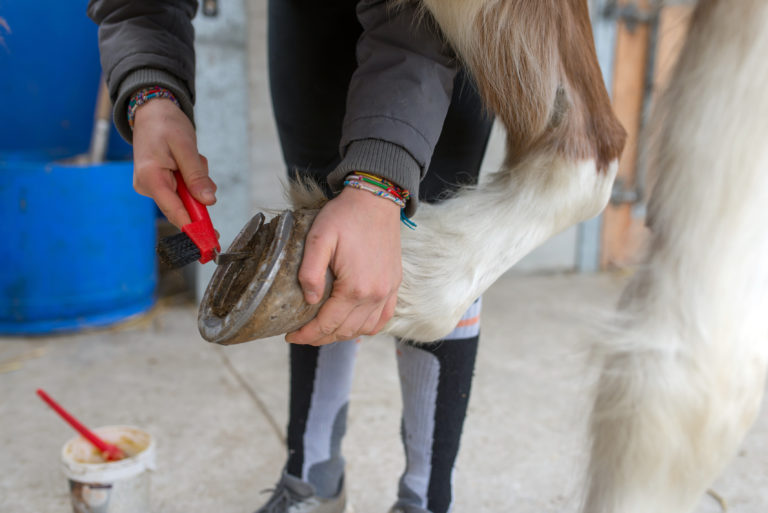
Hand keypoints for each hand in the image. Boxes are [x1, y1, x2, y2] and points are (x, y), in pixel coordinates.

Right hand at [132, 99, 215, 227]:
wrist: (151, 110)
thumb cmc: (165, 124)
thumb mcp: (186, 147)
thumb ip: (196, 177)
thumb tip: (209, 202)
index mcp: (150, 178)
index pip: (175, 212)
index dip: (194, 228)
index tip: (210, 242)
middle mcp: (147, 187)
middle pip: (183, 206)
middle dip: (198, 191)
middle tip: (199, 164)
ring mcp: (152, 186)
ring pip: (186, 197)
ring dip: (195, 180)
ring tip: (190, 156)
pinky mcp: (158, 184)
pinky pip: (183, 189)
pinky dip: (191, 177)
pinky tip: (187, 160)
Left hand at [286, 186, 402, 344]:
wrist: (376, 200)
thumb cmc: (345, 216)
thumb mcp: (318, 238)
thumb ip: (310, 272)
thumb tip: (309, 300)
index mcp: (354, 287)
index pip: (327, 324)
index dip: (307, 334)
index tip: (290, 336)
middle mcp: (375, 295)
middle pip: (345, 330)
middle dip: (320, 337)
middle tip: (301, 334)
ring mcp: (388, 291)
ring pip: (363, 329)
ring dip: (341, 334)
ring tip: (322, 330)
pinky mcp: (395, 285)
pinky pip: (382, 319)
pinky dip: (366, 327)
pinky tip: (352, 325)